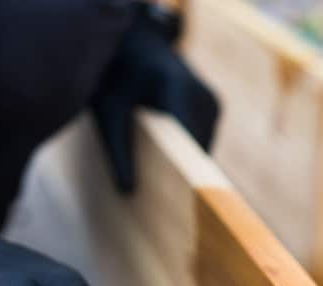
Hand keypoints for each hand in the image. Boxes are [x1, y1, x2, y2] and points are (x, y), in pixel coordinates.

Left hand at [92, 1, 219, 192]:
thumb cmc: (115, 73)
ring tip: (165, 178)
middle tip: (164, 203)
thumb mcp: (107, 110)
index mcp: (177, 89)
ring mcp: (212, 102)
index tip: (184, 205)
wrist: (134, 43)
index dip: (187, 176)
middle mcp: (204, 96)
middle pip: (198, 150)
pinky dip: (188, 151)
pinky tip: (169, 154)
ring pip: (203, 148)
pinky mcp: (214, 107)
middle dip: (182, 172)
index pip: (189, 143)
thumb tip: (126, 192)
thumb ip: (117, 150)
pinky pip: (204, 140)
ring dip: (186, 163)